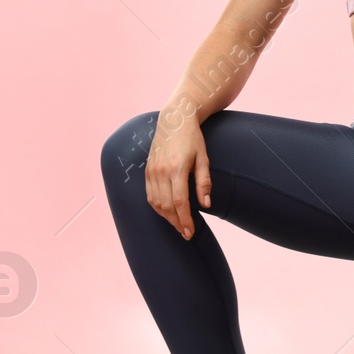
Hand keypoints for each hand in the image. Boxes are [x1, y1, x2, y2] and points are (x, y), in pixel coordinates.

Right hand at [146, 107, 212, 238]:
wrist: (174, 120)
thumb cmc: (193, 139)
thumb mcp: (204, 158)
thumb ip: (204, 182)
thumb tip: (207, 205)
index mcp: (177, 168)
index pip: (179, 202)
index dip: (185, 219)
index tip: (190, 232)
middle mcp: (161, 171)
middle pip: (166, 206)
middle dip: (176, 223)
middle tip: (187, 234)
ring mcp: (151, 171)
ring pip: (156, 203)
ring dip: (166, 218)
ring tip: (178, 226)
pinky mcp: (147, 171)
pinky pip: (149, 195)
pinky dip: (157, 207)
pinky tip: (167, 213)